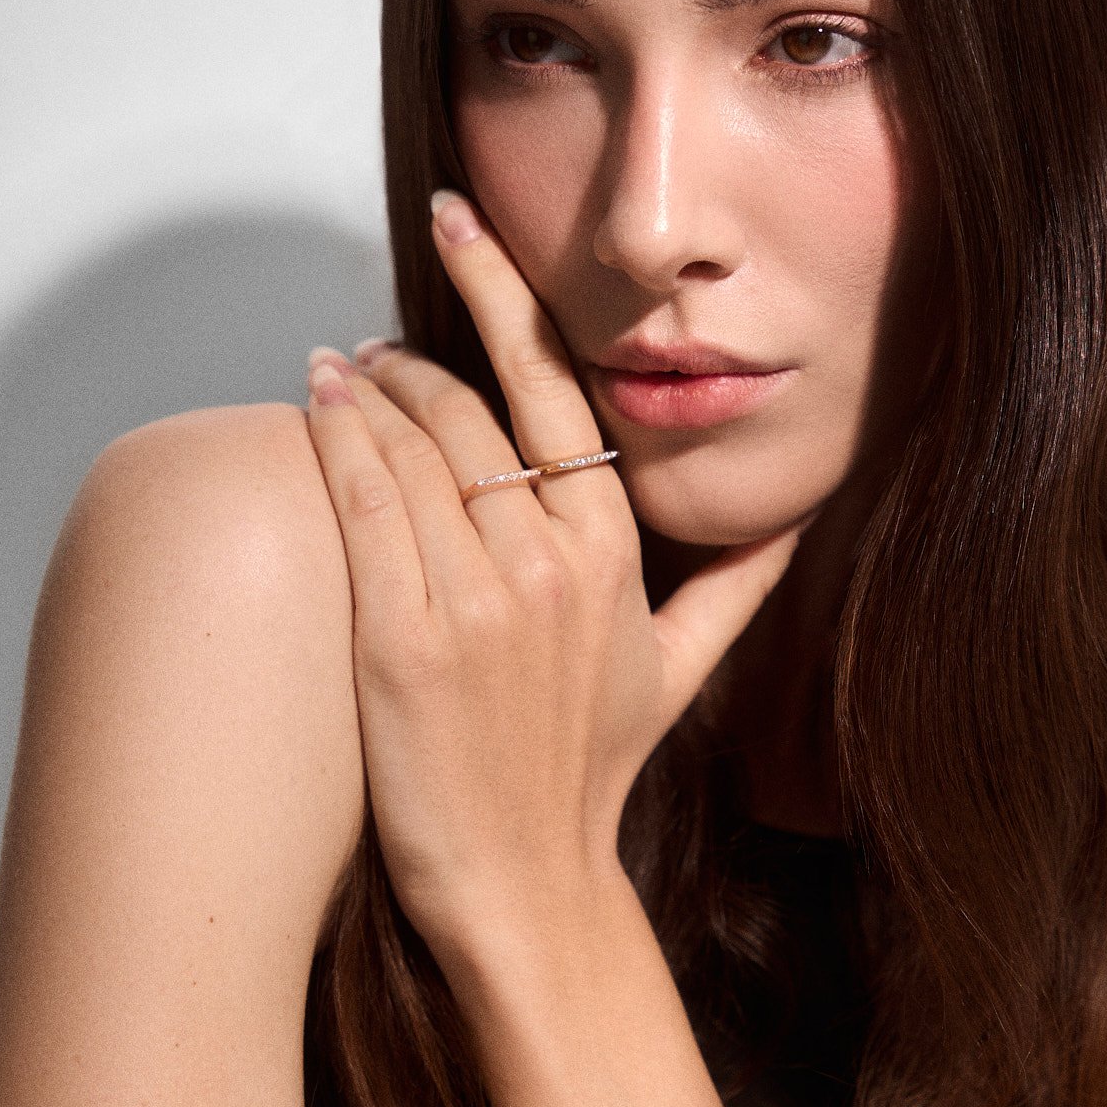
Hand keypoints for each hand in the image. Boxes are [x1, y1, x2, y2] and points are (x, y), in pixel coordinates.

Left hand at [303, 189, 803, 970]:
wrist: (529, 880)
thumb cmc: (595, 770)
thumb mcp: (683, 671)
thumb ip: (738, 582)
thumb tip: (792, 521)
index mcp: (613, 549)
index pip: (553, 386)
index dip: (502, 295)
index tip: (462, 226)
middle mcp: (549, 560)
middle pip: (468, 406)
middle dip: (415, 348)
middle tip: (378, 337)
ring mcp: (473, 599)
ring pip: (409, 445)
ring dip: (364, 384)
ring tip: (340, 363)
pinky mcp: (399, 638)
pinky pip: (361, 506)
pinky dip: (332, 438)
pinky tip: (314, 398)